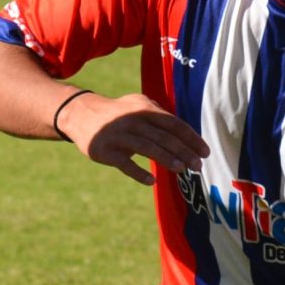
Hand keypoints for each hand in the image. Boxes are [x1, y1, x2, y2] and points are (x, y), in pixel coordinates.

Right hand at [58, 91, 207, 187]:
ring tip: (181, 170)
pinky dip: (139, 173)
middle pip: (164, 137)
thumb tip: (184, 131)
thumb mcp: (136, 103)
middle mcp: (132, 120)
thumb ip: (159, 113)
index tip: (205, 152)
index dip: (191, 139)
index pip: (174, 124)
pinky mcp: (105, 151)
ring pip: (147, 148)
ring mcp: (118, 135)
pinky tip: (151, 181)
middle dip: (184, 152)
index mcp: (144, 109)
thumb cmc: (116, 112)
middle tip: (198, 166)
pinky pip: (125, 164)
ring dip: (167, 159)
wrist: (79, 114)